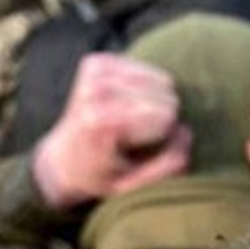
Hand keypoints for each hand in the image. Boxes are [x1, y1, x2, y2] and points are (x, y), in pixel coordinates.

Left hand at [31, 53, 191, 210]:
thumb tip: (187, 131)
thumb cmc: (102, 176)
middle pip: (167, 96)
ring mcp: (94, 71)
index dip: (165, 138)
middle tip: (136, 138)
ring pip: (163, 81)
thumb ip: (167, 166)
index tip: (142, 151)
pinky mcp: (97, 61)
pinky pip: (150, 70)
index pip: (166, 117)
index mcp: (101, 121)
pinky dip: (147, 88)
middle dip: (162, 119)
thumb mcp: (134, 187)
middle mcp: (94, 90)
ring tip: (131, 123)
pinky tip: (128, 106)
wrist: (62, 162)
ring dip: (155, 104)